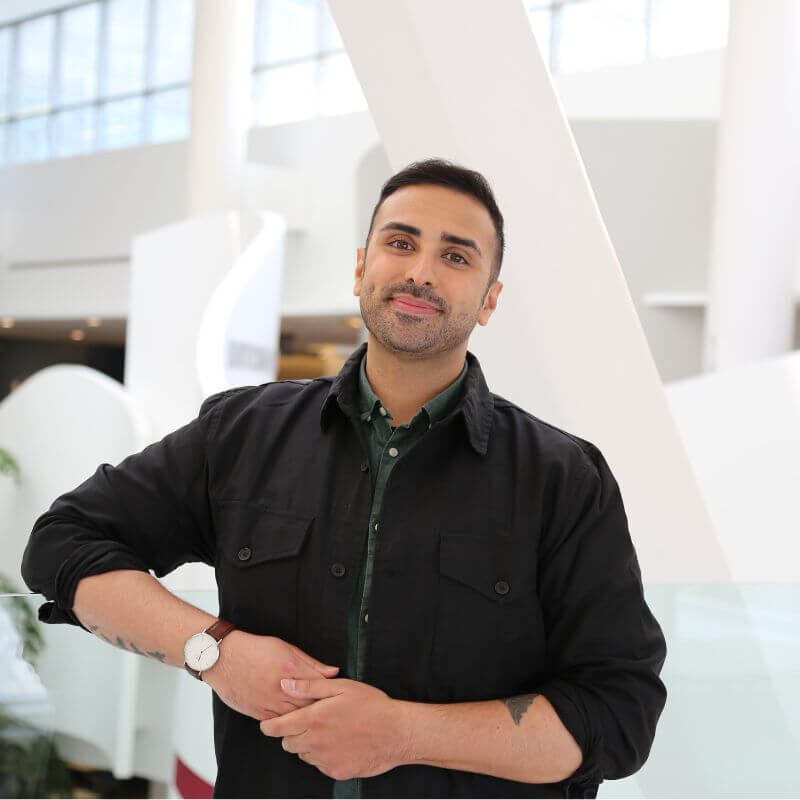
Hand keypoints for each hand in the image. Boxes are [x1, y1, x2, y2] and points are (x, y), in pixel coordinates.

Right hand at [202, 630, 339, 720]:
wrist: (223, 658)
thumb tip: (333, 671)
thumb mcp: (286, 648)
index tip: (340, 698)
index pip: (320, 686)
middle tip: (333, 714)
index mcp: (291, 669)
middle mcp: (281, 688)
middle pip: (310, 706)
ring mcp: (269, 703)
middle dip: (323, 710)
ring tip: (319, 722)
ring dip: (307, 720)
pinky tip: (297, 725)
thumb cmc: (255, 649)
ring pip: (296, 719)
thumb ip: (311, 662)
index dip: (332, 694)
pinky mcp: (258, 713)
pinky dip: (289, 725)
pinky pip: (279, 725)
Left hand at [259, 677, 412, 780]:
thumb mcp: (340, 687)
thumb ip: (309, 686)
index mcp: (313, 719)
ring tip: (328, 730)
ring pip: (303, 754)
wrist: (395, 733)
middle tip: (308, 721)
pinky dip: (323, 755)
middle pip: (287, 743)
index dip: (269, 725)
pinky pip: (320, 764)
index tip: (268, 723)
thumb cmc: (372, 706)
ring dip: (307, 744)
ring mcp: (325, 760)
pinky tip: (339, 742)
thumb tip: (285, 684)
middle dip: (291, 733)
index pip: (277, 728)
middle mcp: (315, 743)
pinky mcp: (336, 771)